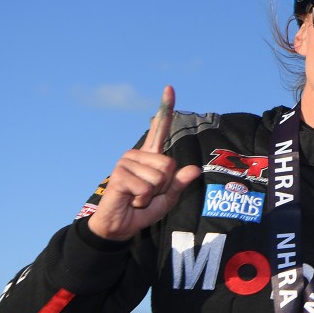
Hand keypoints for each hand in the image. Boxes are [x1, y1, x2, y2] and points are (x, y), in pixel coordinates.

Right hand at [87, 86, 201, 241]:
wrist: (120, 226)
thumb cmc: (142, 210)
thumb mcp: (167, 198)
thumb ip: (179, 183)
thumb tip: (194, 169)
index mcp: (150, 156)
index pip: (159, 129)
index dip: (165, 108)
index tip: (169, 87)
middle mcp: (137, 154)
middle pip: (169, 165)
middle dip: (164, 186)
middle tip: (148, 194)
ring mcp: (126, 161)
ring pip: (159, 177)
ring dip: (153, 194)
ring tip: (138, 197)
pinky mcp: (119, 173)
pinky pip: (146, 187)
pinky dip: (143, 199)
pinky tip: (131, 200)